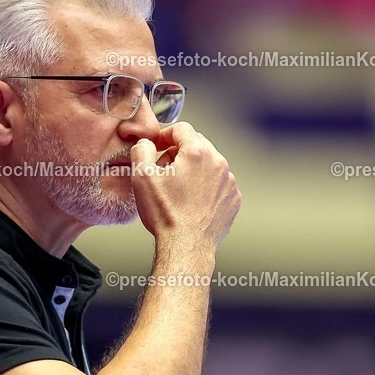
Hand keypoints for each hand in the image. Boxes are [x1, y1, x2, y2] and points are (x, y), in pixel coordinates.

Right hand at [129, 123, 240, 249]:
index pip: (181, 128)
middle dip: (178, 151)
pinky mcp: (232, 198)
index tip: (156, 146)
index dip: (164, 135)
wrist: (186, 246)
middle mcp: (218, 163)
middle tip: (163, 169)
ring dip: (193, 169)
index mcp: (197, 153)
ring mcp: (228, 182)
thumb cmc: (166, 215)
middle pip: (197, 144)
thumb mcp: (142, 177)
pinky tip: (191, 200)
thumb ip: (141, 150)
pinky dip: (205, 186)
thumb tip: (146, 143)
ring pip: (208, 164)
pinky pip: (218, 183)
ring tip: (177, 188)